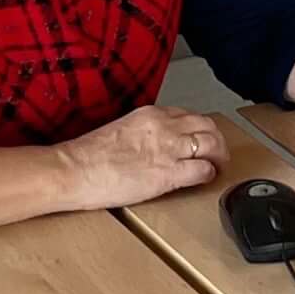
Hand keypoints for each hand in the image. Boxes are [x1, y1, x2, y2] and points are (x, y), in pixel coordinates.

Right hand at [53, 106, 226, 208]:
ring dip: (219, 156)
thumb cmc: (88, 155)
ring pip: (211, 145)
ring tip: (218, 166)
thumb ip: (142, 133)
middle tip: (218, 153)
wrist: (75, 169)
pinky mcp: (168, 174)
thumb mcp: (121, 130)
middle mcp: (164, 126)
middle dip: (217, 140)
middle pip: (207, 126)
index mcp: (151, 114)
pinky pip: (203, 170)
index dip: (199, 129)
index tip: (200, 138)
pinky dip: (209, 174)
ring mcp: (169, 148)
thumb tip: (152, 145)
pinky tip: (206, 179)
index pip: (188, 115)